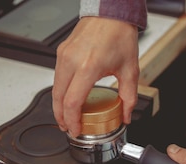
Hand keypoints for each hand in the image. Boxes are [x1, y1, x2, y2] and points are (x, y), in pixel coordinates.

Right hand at [53, 17, 139, 137]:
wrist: (110, 12)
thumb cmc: (119, 34)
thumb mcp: (130, 68)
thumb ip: (129, 95)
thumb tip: (127, 114)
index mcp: (89, 66)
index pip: (72, 102)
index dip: (72, 120)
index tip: (76, 130)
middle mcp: (72, 61)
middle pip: (58, 98)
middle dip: (61, 118)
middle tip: (69, 128)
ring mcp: (64, 55)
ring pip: (55, 88)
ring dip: (58, 106)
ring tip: (67, 117)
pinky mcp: (61, 52)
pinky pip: (57, 77)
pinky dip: (60, 92)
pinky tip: (67, 99)